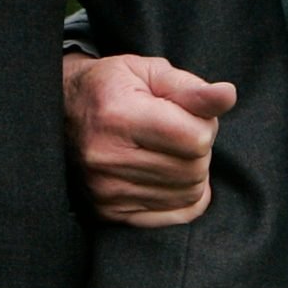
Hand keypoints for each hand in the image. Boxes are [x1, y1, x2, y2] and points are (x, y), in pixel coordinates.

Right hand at [61, 50, 236, 226]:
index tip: (187, 111)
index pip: (196, 137)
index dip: (204, 121)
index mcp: (119, 115)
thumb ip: (190, 87)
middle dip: (198, 146)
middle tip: (177, 128)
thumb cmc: (110, 86)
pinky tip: (169, 174)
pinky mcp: (110, 212)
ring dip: (191, 170)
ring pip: (188, 193)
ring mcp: (107, 191)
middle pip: (194, 167)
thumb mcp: (148, 72)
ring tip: (169, 148)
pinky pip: (173, 216)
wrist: (59, 113)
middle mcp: (109, 158)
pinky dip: (183, 196)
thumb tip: (228, 95)